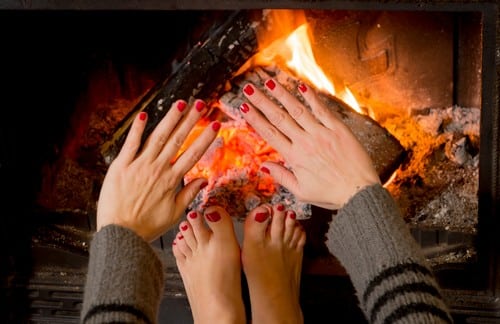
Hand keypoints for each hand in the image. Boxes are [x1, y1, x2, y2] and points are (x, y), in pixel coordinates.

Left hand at [97, 99, 219, 241]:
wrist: (120, 234)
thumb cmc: (147, 226)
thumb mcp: (174, 215)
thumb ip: (188, 194)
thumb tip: (203, 180)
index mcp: (171, 181)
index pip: (193, 155)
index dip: (205, 138)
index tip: (215, 125)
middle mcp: (157, 169)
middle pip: (177, 140)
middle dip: (190, 120)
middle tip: (201, 105)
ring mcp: (138, 165)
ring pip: (157, 137)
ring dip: (170, 119)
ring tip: (181, 103)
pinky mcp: (121, 166)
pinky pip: (130, 144)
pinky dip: (137, 129)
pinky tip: (144, 114)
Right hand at [240, 80, 379, 209]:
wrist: (359, 193)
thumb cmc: (331, 195)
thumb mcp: (302, 193)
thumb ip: (282, 177)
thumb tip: (263, 166)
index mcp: (294, 158)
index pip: (270, 134)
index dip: (255, 119)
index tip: (244, 107)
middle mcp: (305, 142)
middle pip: (279, 118)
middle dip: (262, 101)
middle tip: (249, 88)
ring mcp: (322, 134)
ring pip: (298, 110)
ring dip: (282, 94)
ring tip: (270, 82)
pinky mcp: (338, 129)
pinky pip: (322, 110)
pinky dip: (312, 98)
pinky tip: (301, 86)